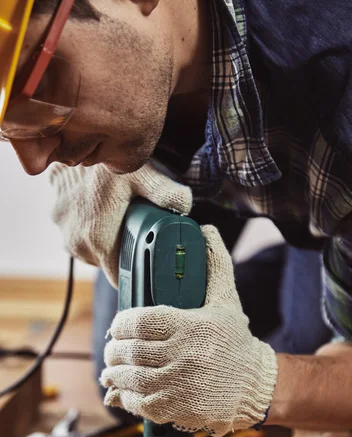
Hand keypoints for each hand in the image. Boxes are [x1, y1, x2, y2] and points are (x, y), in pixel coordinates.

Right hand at [50, 160, 192, 286]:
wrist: (72, 135)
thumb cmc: (107, 158)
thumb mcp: (141, 174)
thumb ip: (166, 192)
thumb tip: (186, 206)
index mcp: (97, 240)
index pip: (120, 279)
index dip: (138, 277)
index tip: (152, 273)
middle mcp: (76, 242)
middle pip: (109, 264)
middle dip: (126, 255)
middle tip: (143, 236)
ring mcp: (63, 232)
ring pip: (94, 251)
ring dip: (108, 241)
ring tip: (123, 221)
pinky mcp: (57, 220)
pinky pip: (79, 235)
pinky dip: (91, 228)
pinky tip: (104, 210)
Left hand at [100, 226, 277, 436]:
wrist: (255, 385)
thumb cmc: (237, 341)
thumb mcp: (227, 300)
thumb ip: (214, 265)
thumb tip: (206, 232)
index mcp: (191, 326)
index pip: (141, 321)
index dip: (121, 324)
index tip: (117, 326)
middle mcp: (184, 355)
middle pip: (132, 350)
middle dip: (114, 350)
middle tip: (112, 349)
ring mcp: (179, 385)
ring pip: (131, 377)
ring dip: (114, 373)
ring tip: (111, 370)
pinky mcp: (178, 409)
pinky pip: (140, 403)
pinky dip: (125, 398)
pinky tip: (121, 392)